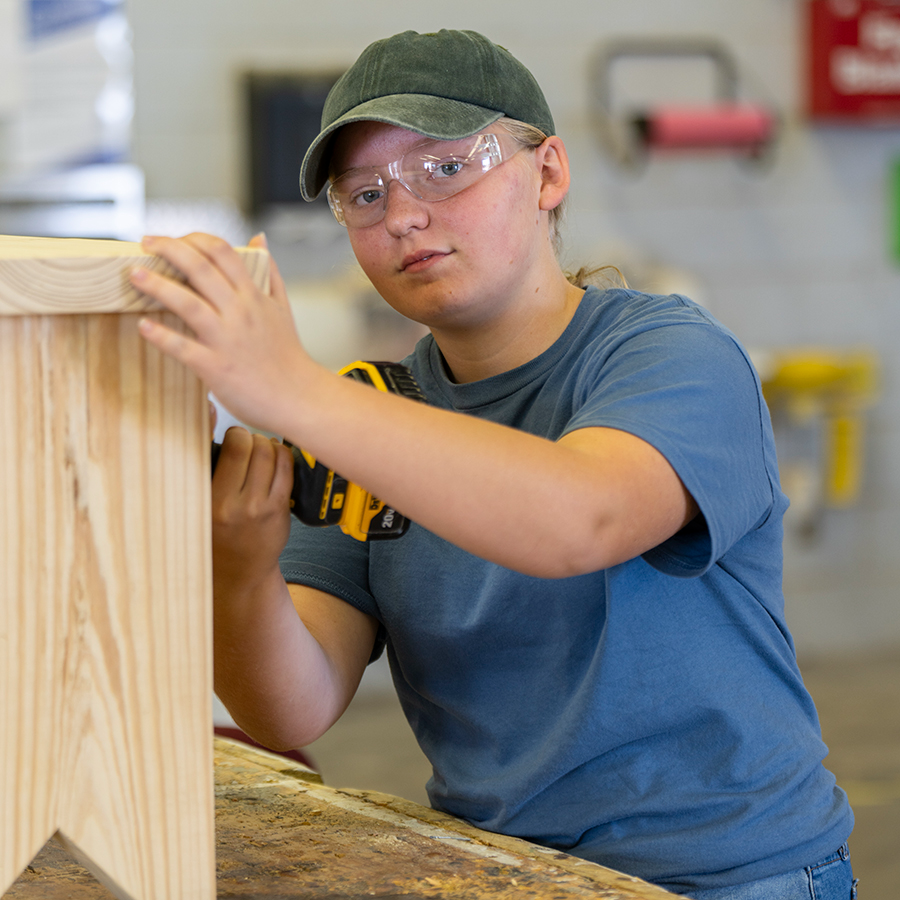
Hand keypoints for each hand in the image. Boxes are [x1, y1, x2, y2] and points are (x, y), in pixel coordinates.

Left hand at [131, 232, 316, 435]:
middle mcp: (240, 313)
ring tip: (134, 274)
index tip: (173, 239)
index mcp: (254, 296)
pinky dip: (162, 336)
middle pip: (201, 269)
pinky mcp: (216, 368)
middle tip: (145, 243)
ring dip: (158, 286)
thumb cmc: (288, 355)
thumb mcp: (282, 307)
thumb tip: (258, 238)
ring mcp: (227, 340)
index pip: (222, 253)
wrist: (298, 397)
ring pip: (188, 304)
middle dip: (169, 250)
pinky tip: (144, 326)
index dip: (194, 238)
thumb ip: (269, 271)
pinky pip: (184, 349)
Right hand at [211, 426, 293, 600]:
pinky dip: (283, 456)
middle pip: (255, 447)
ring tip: (261, 450)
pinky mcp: (280, 509)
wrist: (238, 570)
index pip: (233, 448)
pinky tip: (275, 459)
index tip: (233, 436)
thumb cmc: (216, 535)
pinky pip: (287, 469)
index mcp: (212, 501)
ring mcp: (263, 507)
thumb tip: (209, 417)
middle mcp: (238, 504)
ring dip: (268, 445)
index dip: (235, 433)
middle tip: (248, 443)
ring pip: (273, 454)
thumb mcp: (199, 506)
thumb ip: (203, 470)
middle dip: (253, 437)